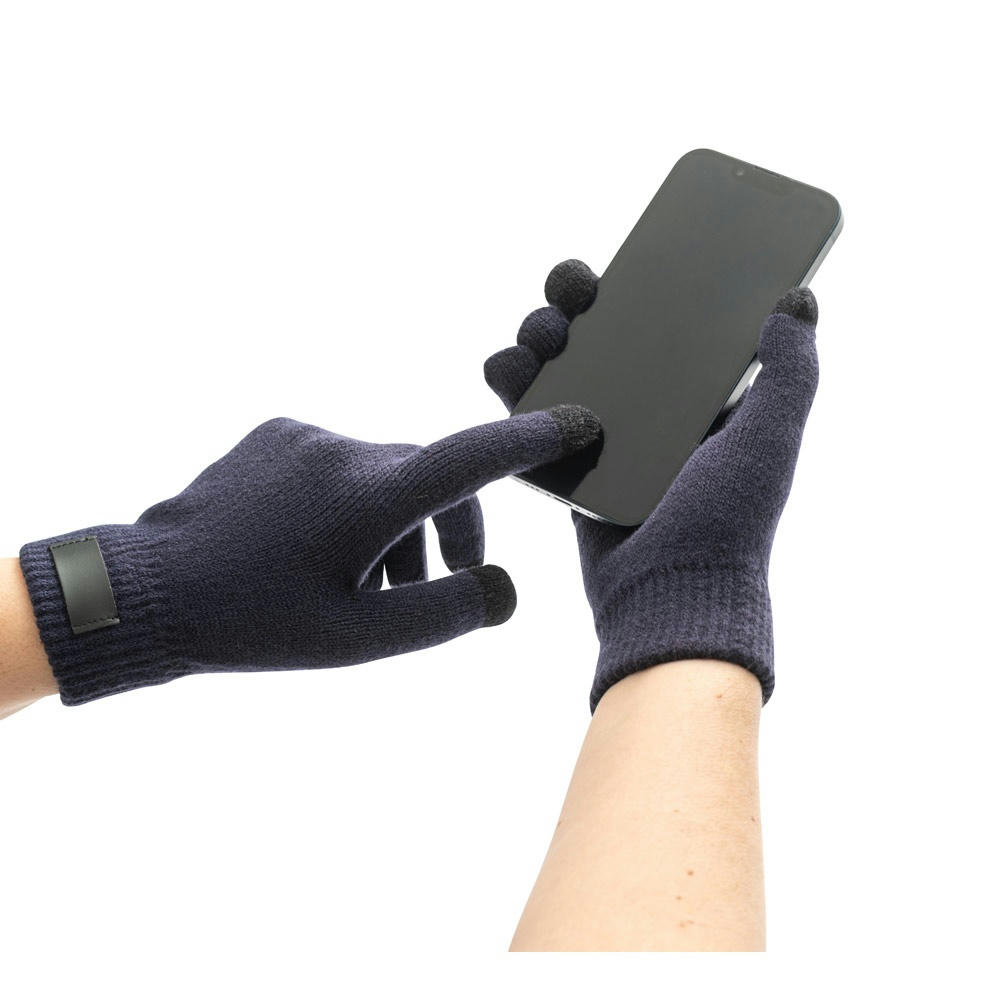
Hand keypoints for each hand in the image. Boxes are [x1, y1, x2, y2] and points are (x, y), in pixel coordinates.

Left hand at [20, 409, 598, 704]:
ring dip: (396, 522)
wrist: (150, 591)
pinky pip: (341, 463)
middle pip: (432, 477)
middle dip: (448, 528)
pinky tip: (315, 550)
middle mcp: (344, 451)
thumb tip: (501, 590)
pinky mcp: (276, 435)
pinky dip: (352, 503)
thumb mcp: (361, 638)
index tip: (577, 424)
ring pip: (386, 473)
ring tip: (366, 584)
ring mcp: (306, 437)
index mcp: (370, 498)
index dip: (531, 441)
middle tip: (440, 584)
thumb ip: (446, 614)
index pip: (472, 458)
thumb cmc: (254, 622)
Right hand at [485, 261, 819, 708]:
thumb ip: (791, 371)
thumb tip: (799, 299)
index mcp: (702, 398)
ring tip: (540, 330)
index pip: (668, 323)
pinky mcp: (567, 465)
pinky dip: (513, 387)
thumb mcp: (770, 439)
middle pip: (606, 336)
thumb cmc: (724, 521)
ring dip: (541, 336)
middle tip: (574, 289)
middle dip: (580, 302)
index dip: (645, 284)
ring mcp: (606, 437)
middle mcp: (653, 412)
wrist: (666, 597)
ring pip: (563, 368)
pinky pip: (532, 416)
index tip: (625, 260)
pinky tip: (507, 367)